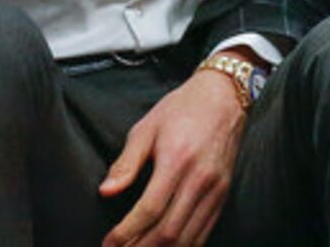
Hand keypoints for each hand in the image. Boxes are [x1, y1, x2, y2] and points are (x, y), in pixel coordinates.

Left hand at [98, 64, 247, 246]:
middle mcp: (199, 179)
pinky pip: (204, 233)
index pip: (149, 209)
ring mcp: (215, 190)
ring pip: (188, 238)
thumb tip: (106, 192)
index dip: (126, 233)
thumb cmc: (181, 109)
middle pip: (169, 231)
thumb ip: (126, 163)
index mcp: (176, 160)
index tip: (109, 244)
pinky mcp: (223, 195)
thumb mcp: (146, 128)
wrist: (223, 96)